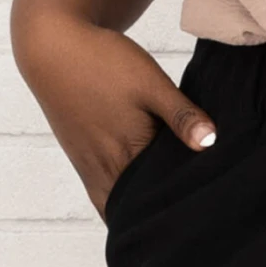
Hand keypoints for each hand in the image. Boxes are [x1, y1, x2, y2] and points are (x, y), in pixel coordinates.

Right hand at [13, 12, 216, 219]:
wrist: (54, 50)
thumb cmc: (103, 63)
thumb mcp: (151, 84)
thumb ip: (181, 115)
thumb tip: (211, 143)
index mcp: (126, 156)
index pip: (157, 199)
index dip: (180, 206)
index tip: (204, 211)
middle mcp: (104, 172)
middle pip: (136, 212)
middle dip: (161, 216)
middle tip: (194, 216)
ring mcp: (90, 171)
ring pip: (118, 208)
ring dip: (140, 210)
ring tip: (170, 206)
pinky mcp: (83, 163)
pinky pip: (106, 196)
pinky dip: (124, 199)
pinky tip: (144, 189)